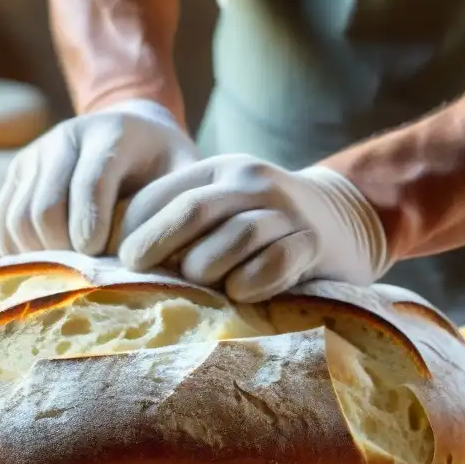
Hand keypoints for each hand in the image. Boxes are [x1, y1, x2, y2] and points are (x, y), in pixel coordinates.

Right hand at [0, 99, 199, 255]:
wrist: (133, 127)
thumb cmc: (165, 163)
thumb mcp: (186, 173)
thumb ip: (180, 207)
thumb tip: (164, 259)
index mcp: (111, 133)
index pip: (88, 183)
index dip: (90, 226)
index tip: (98, 257)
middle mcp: (65, 137)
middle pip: (44, 207)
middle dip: (64, 249)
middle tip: (87, 274)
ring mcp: (35, 154)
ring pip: (18, 218)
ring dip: (41, 255)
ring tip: (71, 272)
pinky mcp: (16, 173)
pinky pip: (3, 221)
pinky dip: (20, 251)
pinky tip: (50, 265)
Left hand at [117, 155, 390, 301]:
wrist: (346, 217)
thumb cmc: (264, 225)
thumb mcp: (225, 208)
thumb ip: (183, 223)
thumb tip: (125, 261)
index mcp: (221, 170)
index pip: (166, 192)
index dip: (136, 224)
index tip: (119, 256)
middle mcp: (252, 181)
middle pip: (194, 209)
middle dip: (157, 241)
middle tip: (136, 270)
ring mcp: (286, 210)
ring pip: (236, 235)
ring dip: (207, 265)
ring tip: (197, 283)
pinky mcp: (313, 241)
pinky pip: (278, 261)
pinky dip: (253, 280)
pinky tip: (239, 292)